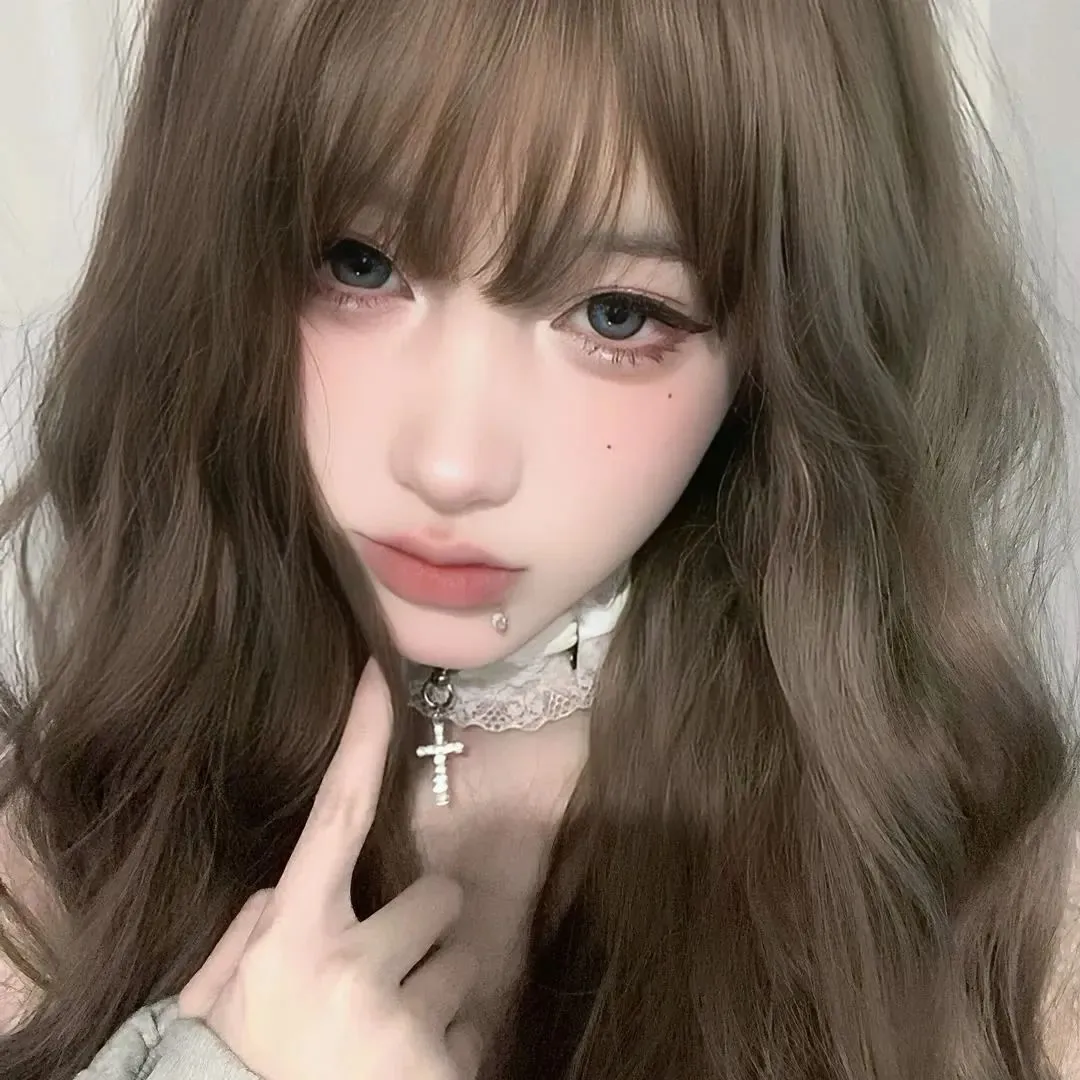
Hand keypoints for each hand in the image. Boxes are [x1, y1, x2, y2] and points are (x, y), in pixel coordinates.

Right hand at [178, 659, 481, 1079]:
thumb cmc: (233, 1066)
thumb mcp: (219, 992)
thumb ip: (255, 926)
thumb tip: (290, 884)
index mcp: (293, 935)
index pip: (337, 815)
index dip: (361, 740)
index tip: (381, 675)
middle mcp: (353, 966)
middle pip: (439, 900)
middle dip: (423, 930)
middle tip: (380, 978)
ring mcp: (401, 1020)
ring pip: (462, 967)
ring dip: (435, 993)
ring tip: (383, 1035)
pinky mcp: (442, 1069)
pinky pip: (474, 1029)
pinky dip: (447, 1046)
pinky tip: (400, 1069)